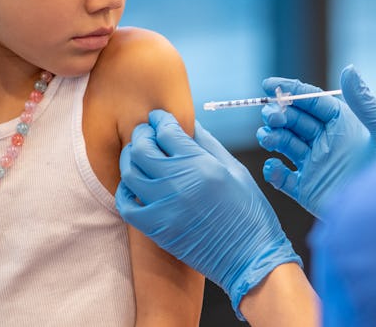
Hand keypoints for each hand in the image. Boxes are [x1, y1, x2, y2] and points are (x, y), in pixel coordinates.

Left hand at [116, 109, 301, 317]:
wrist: (250, 257)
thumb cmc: (249, 213)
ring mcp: (164, 207)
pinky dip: (125, 190)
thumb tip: (188, 123)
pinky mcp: (156, 229)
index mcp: (202, 165)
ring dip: (130, 158)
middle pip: (142, 148)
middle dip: (142, 134)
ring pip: (129, 172)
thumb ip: (208, 143)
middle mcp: (179, 183)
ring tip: (138, 155)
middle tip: (146, 132)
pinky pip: (126, 204)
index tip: (160, 119)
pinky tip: (134, 185)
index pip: (167, 131)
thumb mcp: (235, 169)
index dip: (161, 120)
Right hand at [256, 65, 375, 217]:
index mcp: (343, 124)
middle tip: (272, 117)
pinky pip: (281, 178)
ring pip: (283, 144)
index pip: (311, 102)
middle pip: (293, 120)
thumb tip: (348, 70)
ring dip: (271, 137)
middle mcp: (326, 142)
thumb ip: (366, 103)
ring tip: (269, 139)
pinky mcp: (305, 190)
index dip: (290, 91)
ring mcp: (314, 166)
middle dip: (278, 114)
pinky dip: (272, 171)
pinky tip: (275, 168)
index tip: (269, 85)